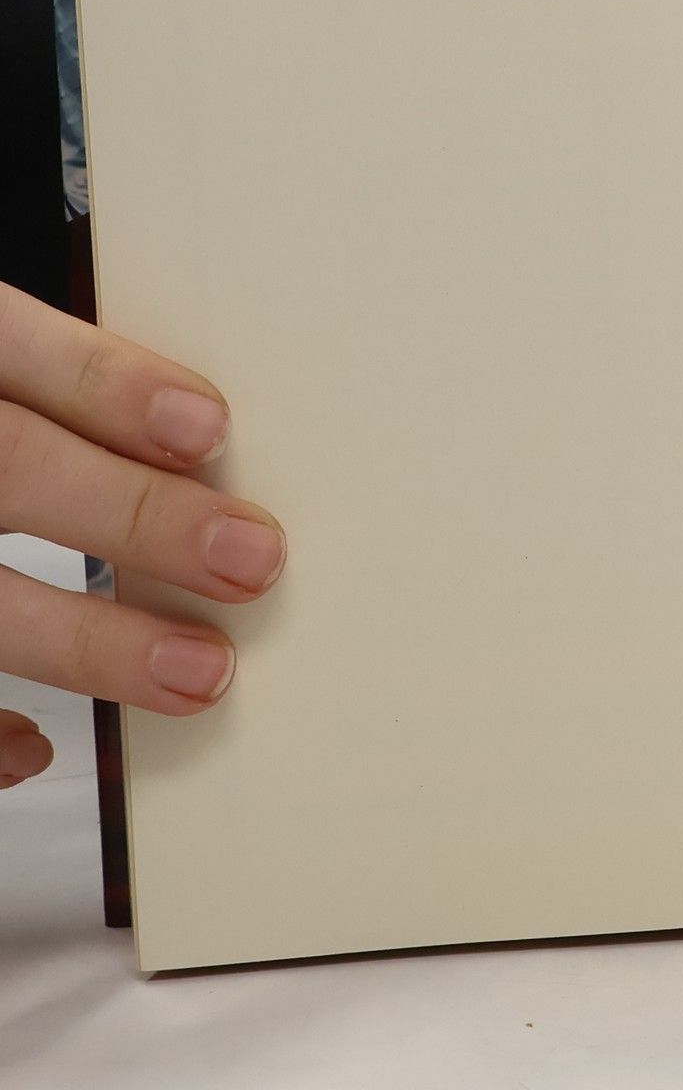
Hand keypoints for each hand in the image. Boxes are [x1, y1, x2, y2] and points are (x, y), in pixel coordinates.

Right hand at [0, 288, 283, 788]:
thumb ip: (42, 394)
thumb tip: (192, 454)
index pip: (8, 345)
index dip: (105, 384)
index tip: (208, 431)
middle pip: (3, 467)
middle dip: (132, 517)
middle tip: (250, 559)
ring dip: (83, 638)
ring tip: (197, 673)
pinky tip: (34, 744)